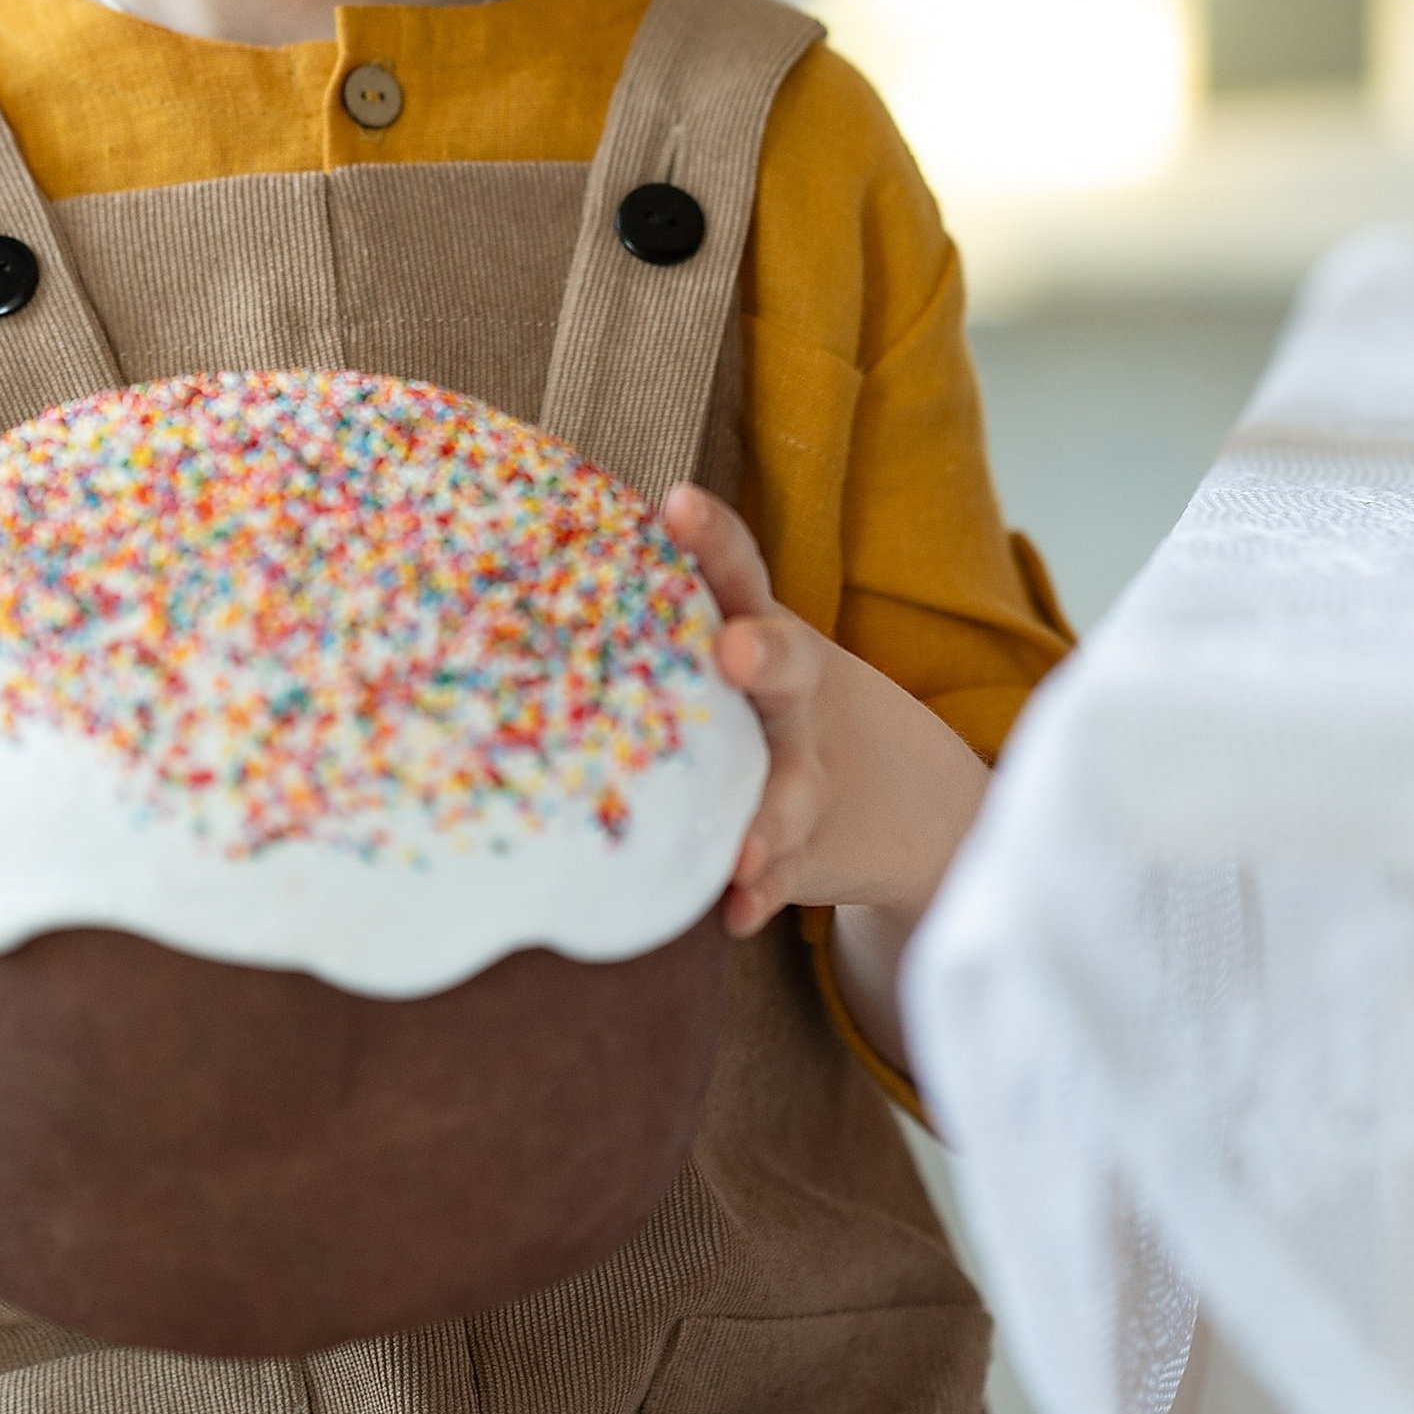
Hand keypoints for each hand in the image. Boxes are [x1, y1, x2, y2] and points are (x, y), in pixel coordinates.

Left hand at [664, 483, 988, 1063]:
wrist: (907, 798)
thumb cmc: (768, 701)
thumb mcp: (740, 647)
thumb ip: (657, 615)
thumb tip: (505, 555)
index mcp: (762, 632)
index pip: (741, 571)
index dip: (713, 537)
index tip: (677, 502)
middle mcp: (792, 698)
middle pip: (788, 665)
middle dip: (763, 655)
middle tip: (734, 651)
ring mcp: (810, 772)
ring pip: (794, 787)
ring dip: (769, 813)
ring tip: (744, 845)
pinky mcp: (813, 844)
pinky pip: (789, 871)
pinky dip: (764, 890)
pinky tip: (736, 912)